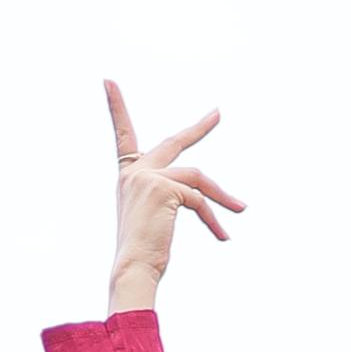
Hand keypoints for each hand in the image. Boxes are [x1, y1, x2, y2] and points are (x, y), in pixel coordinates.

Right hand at [104, 80, 242, 312]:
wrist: (133, 270)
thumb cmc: (144, 254)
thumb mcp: (157, 218)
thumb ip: (173, 196)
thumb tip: (202, 194)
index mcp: (128, 176)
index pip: (124, 136)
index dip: (116, 108)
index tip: (109, 81)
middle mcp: (133, 172)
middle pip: (173, 142)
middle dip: (198, 128)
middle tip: (218, 114)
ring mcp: (146, 177)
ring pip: (197, 178)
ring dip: (221, 196)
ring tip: (241, 209)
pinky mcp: (163, 187)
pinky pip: (199, 198)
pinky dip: (214, 217)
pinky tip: (223, 236)